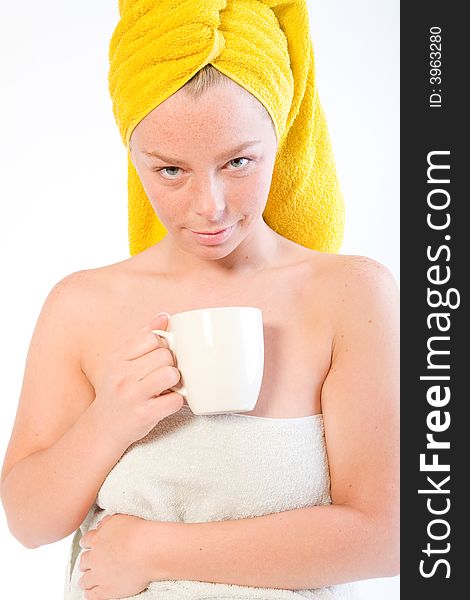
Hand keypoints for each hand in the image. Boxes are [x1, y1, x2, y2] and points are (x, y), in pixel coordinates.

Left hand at [78, 513, 153, 598]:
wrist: (147, 551)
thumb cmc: (138, 532)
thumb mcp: (120, 519)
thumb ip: (107, 523)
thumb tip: (101, 524)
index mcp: (97, 539)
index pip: (86, 541)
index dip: (88, 543)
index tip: (92, 545)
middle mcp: (95, 558)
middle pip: (83, 561)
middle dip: (87, 562)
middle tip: (94, 563)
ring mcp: (99, 575)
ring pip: (84, 581)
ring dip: (86, 580)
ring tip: (90, 580)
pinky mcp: (105, 590)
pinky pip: (91, 596)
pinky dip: (90, 594)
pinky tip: (93, 593)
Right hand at [91, 313, 183, 446]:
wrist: (103, 428)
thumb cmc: (116, 391)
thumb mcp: (121, 362)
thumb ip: (142, 337)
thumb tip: (164, 316)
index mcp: (117, 358)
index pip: (151, 338)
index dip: (162, 346)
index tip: (158, 358)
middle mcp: (121, 375)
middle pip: (164, 355)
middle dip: (170, 364)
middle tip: (162, 375)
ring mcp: (132, 396)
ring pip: (171, 374)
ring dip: (175, 381)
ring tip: (166, 387)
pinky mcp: (144, 415)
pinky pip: (175, 400)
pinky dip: (176, 401)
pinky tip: (165, 402)